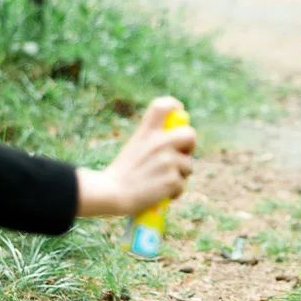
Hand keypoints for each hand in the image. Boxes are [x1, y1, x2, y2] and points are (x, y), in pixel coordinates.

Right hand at [76, 97, 196, 216]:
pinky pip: (182, 185)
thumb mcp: (134, 148)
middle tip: (181, 157)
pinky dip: (174, 193)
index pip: (164, 106)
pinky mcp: (172, 179)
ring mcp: (167, 160)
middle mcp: (159, 142)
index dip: (174, 106)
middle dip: (189, 147)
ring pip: (188, 166)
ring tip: (160, 182)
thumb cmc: (121, 174)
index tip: (178, 112)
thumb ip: (152, 141)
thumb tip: (177, 140)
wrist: (111, 194)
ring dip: (179, 176)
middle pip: (190, 134)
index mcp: (146, 131)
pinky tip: (160, 194)